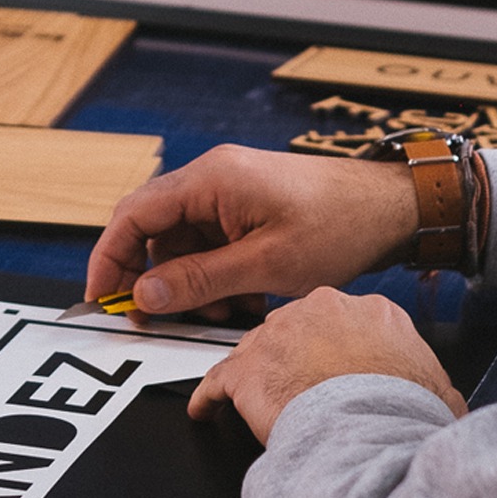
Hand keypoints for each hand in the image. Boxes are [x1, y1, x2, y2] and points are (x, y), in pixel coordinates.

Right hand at [86, 144, 417, 319]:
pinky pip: (210, 245)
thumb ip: (199, 279)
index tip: (103, 298)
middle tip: (155, 318)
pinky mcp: (244, 209)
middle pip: (152, 230)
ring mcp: (228, 193)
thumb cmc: (340, 224)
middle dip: (152, 278)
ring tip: (221, 314)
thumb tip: (144, 295)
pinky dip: (215, 278)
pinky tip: (241, 302)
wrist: (393, 207)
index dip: (110, 258)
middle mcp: (212, 179)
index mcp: (211, 180)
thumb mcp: (265, 264)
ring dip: (190, 284)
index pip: (134, 215)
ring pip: (181, 244)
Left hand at [189, 287, 466, 443]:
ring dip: (254, 372)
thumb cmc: (405, 409)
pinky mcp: (248, 367)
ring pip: (257, 347)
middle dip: (291, 353)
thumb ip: (425, 376)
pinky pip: (220, 380)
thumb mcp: (435, 383)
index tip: (329, 360)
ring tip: (252, 398)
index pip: (341, 318)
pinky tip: (207, 409)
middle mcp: (321, 310)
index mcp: (371, 310)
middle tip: (294, 382)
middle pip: (294, 326)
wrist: (374, 425)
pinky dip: (211, 397)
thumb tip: (440, 395)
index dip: (333, 344)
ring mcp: (280, 334)